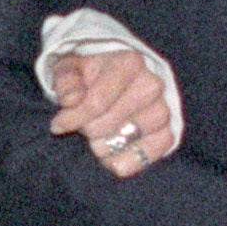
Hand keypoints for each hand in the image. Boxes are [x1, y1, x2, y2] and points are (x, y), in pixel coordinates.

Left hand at [48, 45, 179, 178]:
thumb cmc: (87, 76)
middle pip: (109, 124)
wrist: (110, 84)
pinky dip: (127, 162)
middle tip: (83, 126)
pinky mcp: (168, 133)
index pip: (96, 102)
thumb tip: (71, 99)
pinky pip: (148, 155)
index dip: (73, 119)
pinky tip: (111, 160)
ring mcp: (163, 109)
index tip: (58, 125)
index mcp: (128, 63)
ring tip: (96, 139)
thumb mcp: (69, 70)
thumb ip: (66, 81)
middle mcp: (151, 84)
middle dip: (88, 130)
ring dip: (103, 147)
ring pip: (127, 139)